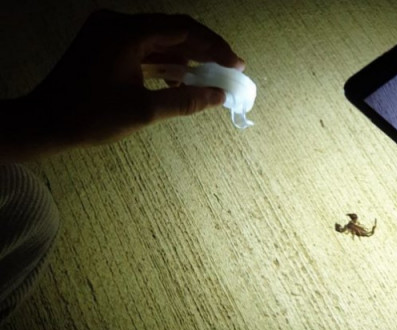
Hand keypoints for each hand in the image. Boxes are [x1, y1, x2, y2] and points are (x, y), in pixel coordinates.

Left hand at [1, 10, 243, 159]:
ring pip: (159, 37)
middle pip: (173, 29)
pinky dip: (164, 60)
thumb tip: (219, 96)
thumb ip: (185, 100)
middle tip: (229, 68)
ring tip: (210, 75)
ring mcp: (109, 31)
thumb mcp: (144, 112)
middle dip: (204, 49)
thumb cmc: (91, 118)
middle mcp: (118, 22)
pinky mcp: (105, 43)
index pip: (183, 30)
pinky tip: (180, 78)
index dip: (214, 47)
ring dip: (185, 55)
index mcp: (126, 33)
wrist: (44, 123)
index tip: (236, 65)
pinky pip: (144, 46)